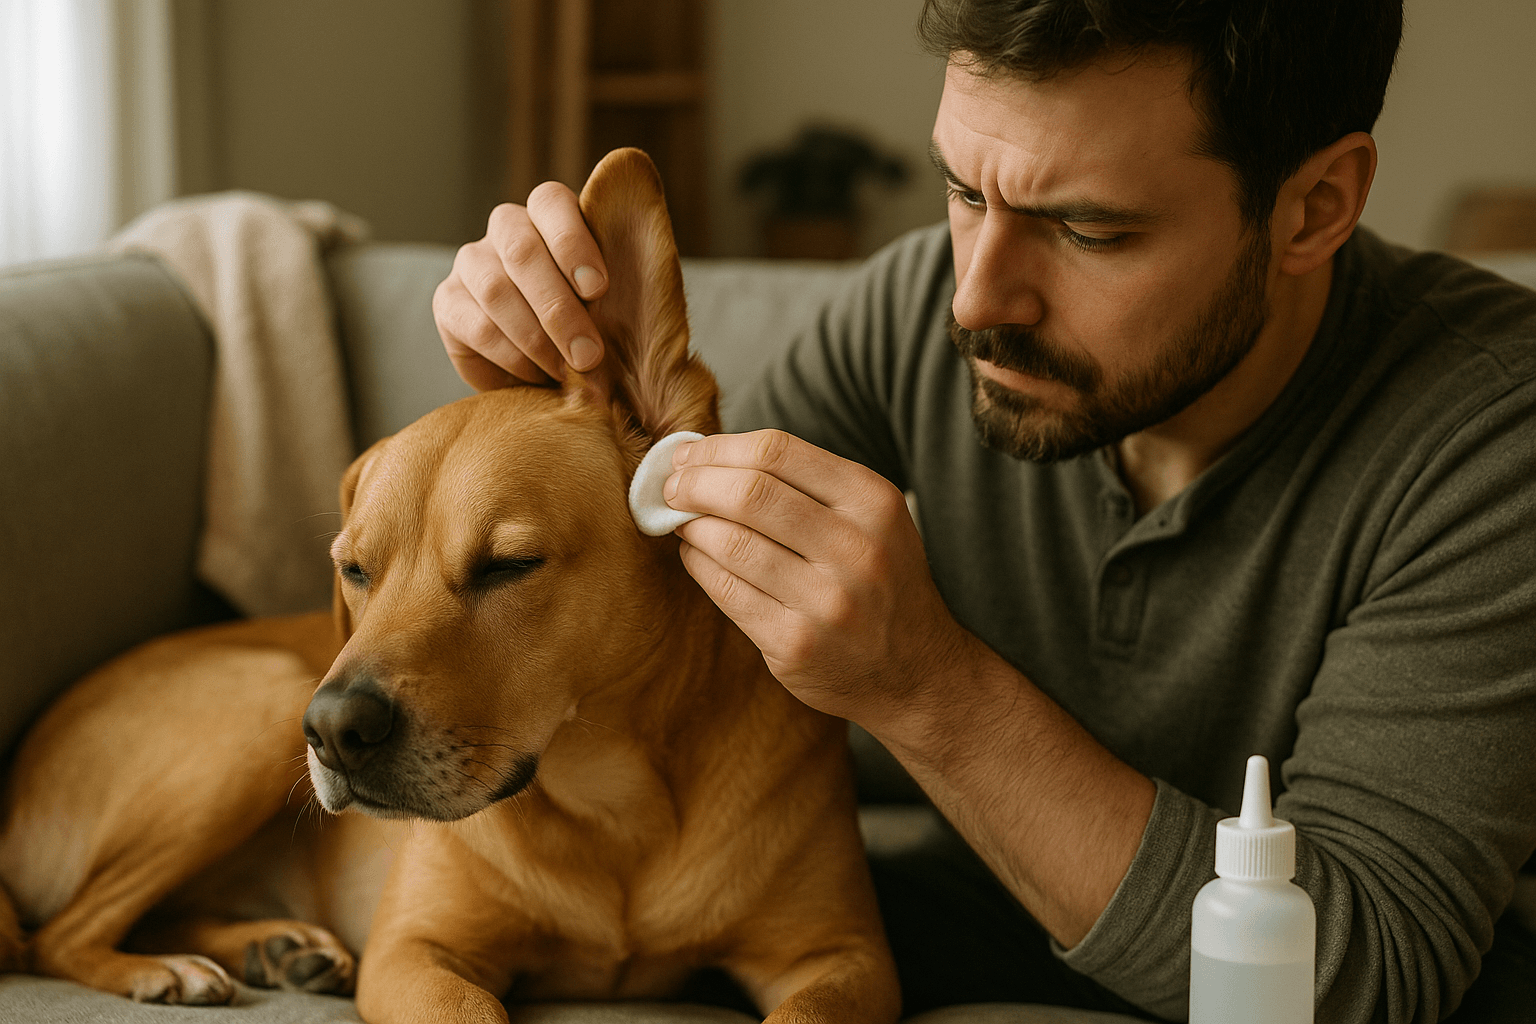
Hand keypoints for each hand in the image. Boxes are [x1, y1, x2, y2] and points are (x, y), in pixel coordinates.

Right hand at [433, 182, 609, 390]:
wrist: (553, 375)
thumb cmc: (595, 327)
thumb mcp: (617, 302)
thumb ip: (627, 276)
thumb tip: (641, 235)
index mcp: (550, 215)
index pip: (550, 201)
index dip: (572, 242)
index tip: (599, 288)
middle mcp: (506, 229)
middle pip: (520, 248)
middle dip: (559, 307)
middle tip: (590, 354)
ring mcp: (471, 263)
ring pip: (495, 289)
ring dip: (537, 338)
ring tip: (567, 371)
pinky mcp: (448, 303)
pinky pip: (477, 326)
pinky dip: (513, 356)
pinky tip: (537, 375)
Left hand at [666, 430, 966, 726]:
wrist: (915, 671)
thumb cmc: (878, 580)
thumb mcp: (870, 518)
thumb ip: (805, 484)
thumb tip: (708, 456)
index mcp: (873, 501)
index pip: (777, 451)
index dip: (719, 449)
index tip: (688, 455)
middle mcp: (856, 548)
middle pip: (748, 493)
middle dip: (694, 484)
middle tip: (671, 488)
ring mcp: (827, 601)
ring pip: (730, 543)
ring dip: (692, 527)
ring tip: (683, 523)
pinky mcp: (795, 644)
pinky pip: (726, 591)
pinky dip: (699, 565)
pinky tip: (698, 556)